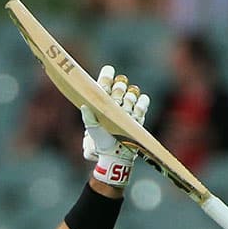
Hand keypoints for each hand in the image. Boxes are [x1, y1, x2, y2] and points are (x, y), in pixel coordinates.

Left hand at [82, 65, 149, 187]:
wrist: (116, 157)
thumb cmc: (102, 144)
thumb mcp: (93, 131)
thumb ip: (88, 118)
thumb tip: (84, 106)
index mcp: (101, 105)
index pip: (104, 85)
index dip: (106, 77)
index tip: (109, 71)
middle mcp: (114, 105)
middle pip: (119, 88)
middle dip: (119, 88)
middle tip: (116, 94)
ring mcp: (127, 110)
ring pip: (131, 93)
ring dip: (129, 95)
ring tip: (125, 105)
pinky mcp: (138, 118)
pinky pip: (143, 104)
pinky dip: (141, 103)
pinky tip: (137, 107)